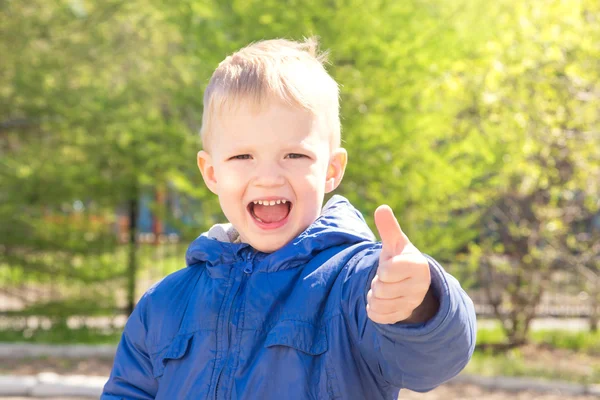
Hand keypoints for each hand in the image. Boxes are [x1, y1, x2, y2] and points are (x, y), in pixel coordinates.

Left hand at [366, 205, 434, 323]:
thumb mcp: (395, 243)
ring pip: (378, 303)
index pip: (387, 272)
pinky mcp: (402, 317)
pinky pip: (377, 316)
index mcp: (419, 267)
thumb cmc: (400, 258)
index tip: (390, 266)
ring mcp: (412, 304)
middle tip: (387, 277)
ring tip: (385, 287)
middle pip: (381, 288)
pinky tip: (383, 300)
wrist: (409, 282)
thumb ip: (388, 227)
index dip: (383, 268)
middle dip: (377, 282)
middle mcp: (420, 288)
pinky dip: (374, 308)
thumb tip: (382, 208)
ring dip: (374, 295)